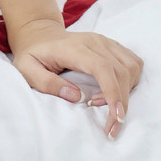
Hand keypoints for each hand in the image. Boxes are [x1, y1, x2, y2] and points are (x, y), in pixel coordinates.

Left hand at [8, 20, 142, 140]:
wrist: (40, 35)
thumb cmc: (33, 54)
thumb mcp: (27, 70)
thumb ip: (48, 84)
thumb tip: (77, 97)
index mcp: (74, 48)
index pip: (102, 68)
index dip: (113, 93)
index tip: (116, 117)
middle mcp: (95, 42)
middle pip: (121, 71)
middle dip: (121, 102)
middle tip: (110, 126)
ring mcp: (106, 42)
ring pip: (131, 67)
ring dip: (125, 91)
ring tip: (101, 103)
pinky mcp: (112, 46)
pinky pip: (133, 63)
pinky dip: (130, 81)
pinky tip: (112, 91)